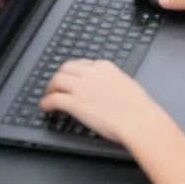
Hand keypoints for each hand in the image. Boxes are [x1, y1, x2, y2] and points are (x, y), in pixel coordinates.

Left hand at [39, 59, 156, 145]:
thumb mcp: (126, 85)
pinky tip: (46, 107)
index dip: (73, 71)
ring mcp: (82, 88)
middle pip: (66, 68)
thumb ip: (113, 82)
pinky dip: (47, 102)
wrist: (139, 120)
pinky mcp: (76, 104)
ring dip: (50, 87)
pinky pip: (55, 99)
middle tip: (55, 84)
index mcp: (105, 67)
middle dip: (58, 75)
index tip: (71, 77)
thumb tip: (108, 89)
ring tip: (48, 95)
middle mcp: (91, 74)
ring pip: (57, 80)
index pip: (82, 63)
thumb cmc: (139, 108)